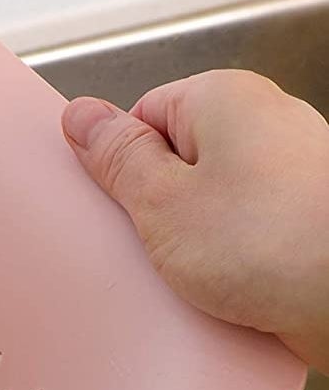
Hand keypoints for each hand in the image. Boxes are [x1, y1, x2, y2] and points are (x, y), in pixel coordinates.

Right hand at [61, 69, 328, 370]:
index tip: (112, 197)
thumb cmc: (280, 242)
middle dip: (155, 209)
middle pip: (178, 163)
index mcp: (226, 98)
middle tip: (149, 242)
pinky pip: (243, 241)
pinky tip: (225, 291)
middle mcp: (267, 126)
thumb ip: (117, 157)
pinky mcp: (304, 225)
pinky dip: (229, 267)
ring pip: (210, 208)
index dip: (119, 162)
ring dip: (191, 245)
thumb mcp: (162, 201)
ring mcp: (290, 177)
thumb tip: (84, 119)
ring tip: (194, 272)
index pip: (143, 115)